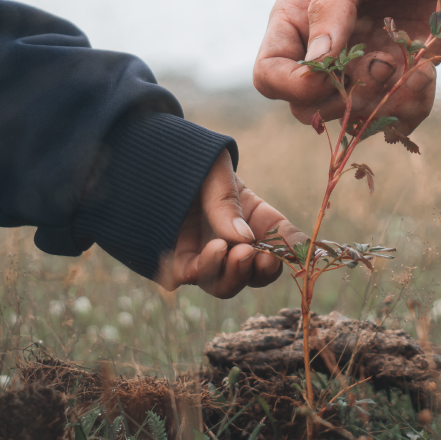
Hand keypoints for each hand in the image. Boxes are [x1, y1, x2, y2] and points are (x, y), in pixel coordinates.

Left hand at [156, 149, 306, 297]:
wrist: (153, 155)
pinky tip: (200, 253)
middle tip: (248, 253)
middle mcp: (235, 242)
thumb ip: (227, 202)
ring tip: (222, 249)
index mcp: (256, 218)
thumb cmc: (193, 159)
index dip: (287, 254)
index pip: (281, 244)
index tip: (287, 256)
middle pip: (254, 274)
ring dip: (228, 274)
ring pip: (224, 283)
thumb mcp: (217, 172)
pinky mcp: (177, 258)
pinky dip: (196, 271)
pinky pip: (187, 277)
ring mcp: (207, 253)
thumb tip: (243, 237)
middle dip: (254, 271)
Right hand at [254, 0, 440, 134]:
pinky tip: (427, 74)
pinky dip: (412, 108)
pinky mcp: (400, 76)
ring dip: (384, 105)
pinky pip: (395, 117)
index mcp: (299, 17)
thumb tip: (316, 60)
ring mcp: (362, 66)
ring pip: (353, 119)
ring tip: (415, 69)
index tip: (329, 72)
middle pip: (306, 107)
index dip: (292, 85)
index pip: (269, 74)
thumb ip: (332, 3)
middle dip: (343, 101)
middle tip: (381, 67)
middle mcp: (325, 49)